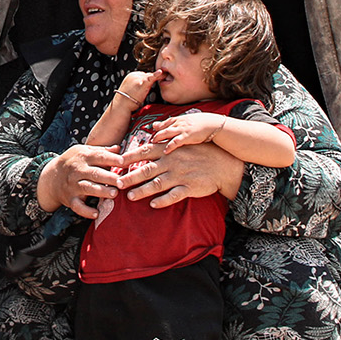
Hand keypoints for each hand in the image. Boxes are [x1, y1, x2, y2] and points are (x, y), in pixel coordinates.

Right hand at [37, 144, 126, 218]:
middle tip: (122, 181)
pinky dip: (86, 211)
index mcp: (83, 157)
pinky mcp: (70, 199)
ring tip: (114, 194)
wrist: (51, 177)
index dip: (112, 159)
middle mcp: (78, 171)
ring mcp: (73, 185)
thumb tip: (119, 148)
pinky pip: (78, 206)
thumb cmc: (73, 162)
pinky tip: (96, 214)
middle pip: (95, 173)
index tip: (124, 162)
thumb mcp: (84, 151)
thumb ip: (101, 151)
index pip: (99, 157)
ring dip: (101, 191)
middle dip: (109, 177)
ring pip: (88, 188)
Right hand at [114, 71, 156, 107]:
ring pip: (150, 76)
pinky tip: (160, 72)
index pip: (143, 75)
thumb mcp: (130, 88)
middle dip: (150, 81)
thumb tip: (145, 84)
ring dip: (157, 77)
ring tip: (164, 77)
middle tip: (151, 87)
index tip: (146, 86)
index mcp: (131, 75)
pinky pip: (151, 78)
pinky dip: (156, 75)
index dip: (146, 81)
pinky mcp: (142, 84)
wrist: (121, 105)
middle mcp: (134, 75)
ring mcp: (138, 79)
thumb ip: (137, 84)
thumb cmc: (126, 100)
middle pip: (147, 75)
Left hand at [118, 141, 246, 209]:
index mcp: (169, 150)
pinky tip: (153, 205)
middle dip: (130, 177)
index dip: (130, 157)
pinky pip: (174, 196)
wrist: (223, 164)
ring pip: (157, 184)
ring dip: (142, 191)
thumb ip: (165, 142)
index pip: (145, 152)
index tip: (117, 162)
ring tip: (130, 196)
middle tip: (117, 183)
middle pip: (146, 170)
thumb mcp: (183, 143)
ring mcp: (180, 175)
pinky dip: (163, 200)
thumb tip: (150, 134)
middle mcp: (172, 162)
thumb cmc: (200, 153)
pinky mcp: (189, 187)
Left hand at [150, 112, 220, 152]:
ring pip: (166, 133)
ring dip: (158, 139)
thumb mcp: (190, 122)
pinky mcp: (188, 136)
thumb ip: (180, 124)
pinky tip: (165, 151)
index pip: (165, 123)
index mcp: (180, 119)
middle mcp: (179, 123)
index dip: (157, 129)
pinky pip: (176, 141)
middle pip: (162, 128)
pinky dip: (169, 146)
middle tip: (147, 143)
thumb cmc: (205, 125)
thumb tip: (172, 127)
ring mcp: (183, 129)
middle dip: (154, 135)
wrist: (216, 125)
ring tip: (151, 146)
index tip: (151, 134)